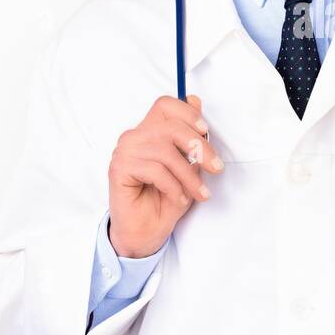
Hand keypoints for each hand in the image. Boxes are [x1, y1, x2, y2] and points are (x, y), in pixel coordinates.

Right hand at [107, 94, 222, 257]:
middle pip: (170, 127)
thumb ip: (190, 138)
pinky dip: (174, 186)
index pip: (165, 105)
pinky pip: (155, 170)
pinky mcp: (119, 169)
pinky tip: (179, 198)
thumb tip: (195, 100)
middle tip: (216, 168)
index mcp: (150, 131)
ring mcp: (124, 152)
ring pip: (165, 152)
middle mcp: (134, 137)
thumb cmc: (164, 200)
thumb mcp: (187, 166)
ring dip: (189, 176)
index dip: (188, 113)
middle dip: (200, 148)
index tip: (205, 131)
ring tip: (199, 193)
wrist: (145, 233)